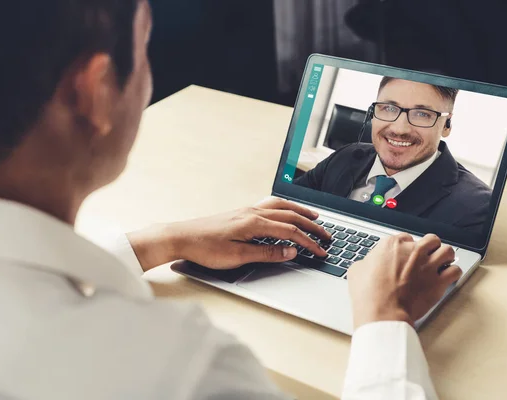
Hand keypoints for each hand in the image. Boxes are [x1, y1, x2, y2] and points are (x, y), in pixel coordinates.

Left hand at [127, 197, 331, 271]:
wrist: (180, 237)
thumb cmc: (205, 248)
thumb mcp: (237, 256)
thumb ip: (266, 252)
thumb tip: (290, 251)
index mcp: (254, 223)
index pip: (290, 231)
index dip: (308, 242)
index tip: (321, 251)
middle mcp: (252, 213)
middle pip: (290, 215)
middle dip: (311, 225)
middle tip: (326, 234)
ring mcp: (246, 211)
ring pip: (280, 206)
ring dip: (299, 211)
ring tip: (313, 217)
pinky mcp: (240, 213)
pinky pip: (269, 206)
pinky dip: (284, 208)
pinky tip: (285, 212)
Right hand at [347, 233, 462, 329]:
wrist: (382, 312)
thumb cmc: (369, 294)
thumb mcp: (357, 270)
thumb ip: (368, 262)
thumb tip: (369, 264)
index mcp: (392, 244)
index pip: (406, 237)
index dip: (407, 247)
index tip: (406, 255)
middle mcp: (413, 250)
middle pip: (431, 239)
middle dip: (430, 247)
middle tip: (427, 256)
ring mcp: (428, 265)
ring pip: (447, 250)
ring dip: (445, 257)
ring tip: (441, 264)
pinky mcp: (439, 281)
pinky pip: (455, 271)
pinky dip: (452, 273)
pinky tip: (447, 277)